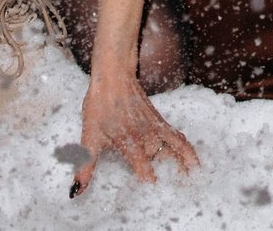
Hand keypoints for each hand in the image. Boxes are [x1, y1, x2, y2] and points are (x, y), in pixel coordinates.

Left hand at [70, 72, 198, 197]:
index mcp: (130, 142)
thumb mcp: (89, 137)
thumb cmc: (100, 106)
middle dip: (172, 179)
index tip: (155, 197)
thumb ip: (85, 167)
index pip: (144, 169)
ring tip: (195, 179)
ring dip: (187, 164)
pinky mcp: (161, 121)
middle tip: (180, 195)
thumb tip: (76, 191)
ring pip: (178, 149)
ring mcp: (157, 127)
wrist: (113, 76)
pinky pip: (178, 138)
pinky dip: (187, 150)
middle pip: (164, 162)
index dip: (150, 183)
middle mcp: (147, 136)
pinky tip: (192, 160)